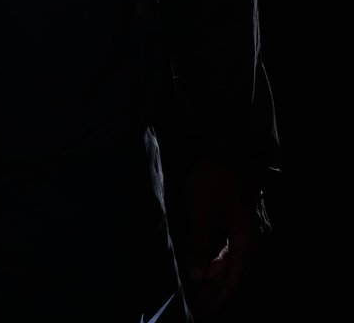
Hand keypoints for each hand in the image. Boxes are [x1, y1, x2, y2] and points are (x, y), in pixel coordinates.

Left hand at [179, 155, 270, 318]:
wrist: (227, 146)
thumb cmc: (213, 177)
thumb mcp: (200, 210)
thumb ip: (200, 244)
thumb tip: (197, 276)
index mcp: (248, 238)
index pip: (233, 279)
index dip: (217, 298)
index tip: (201, 312)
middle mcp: (255, 238)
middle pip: (236, 274)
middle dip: (216, 291)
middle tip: (197, 306)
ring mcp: (251, 229)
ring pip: (235, 262)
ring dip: (218, 276)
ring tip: (199, 291)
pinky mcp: (244, 221)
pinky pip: (233, 249)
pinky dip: (220, 260)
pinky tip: (206, 266)